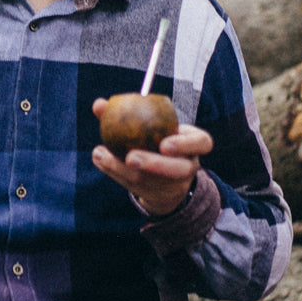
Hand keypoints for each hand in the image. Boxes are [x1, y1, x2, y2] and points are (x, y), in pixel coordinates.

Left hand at [91, 98, 212, 215]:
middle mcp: (188, 165)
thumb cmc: (158, 136)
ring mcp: (175, 184)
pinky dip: (116, 173)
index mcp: (194, 144)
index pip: (202, 143)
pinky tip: (101, 160)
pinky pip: (137, 188)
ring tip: (103, 156)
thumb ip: (128, 111)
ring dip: (125, 171)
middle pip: (178, 169)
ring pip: (153, 183)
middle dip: (154, 164)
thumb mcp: (154, 123)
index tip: (164, 144)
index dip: (186, 144)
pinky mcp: (158, 196)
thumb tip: (99, 104)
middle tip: (130, 157)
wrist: (165, 171)